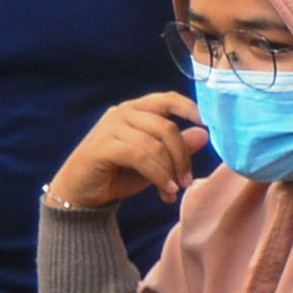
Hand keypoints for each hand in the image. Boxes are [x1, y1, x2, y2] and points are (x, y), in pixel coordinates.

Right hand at [48, 94, 203, 210]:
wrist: (82, 193)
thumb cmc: (120, 174)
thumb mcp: (156, 161)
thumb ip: (177, 147)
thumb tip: (204, 133)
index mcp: (137, 110)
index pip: (168, 99)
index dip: (191, 108)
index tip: (210, 124)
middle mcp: (122, 113)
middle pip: (167, 128)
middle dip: (182, 157)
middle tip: (186, 181)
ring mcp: (110, 127)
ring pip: (155, 144)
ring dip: (170, 171)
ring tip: (173, 190)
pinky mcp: (102, 146)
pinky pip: (140, 157)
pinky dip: (158, 175)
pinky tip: (165, 191)